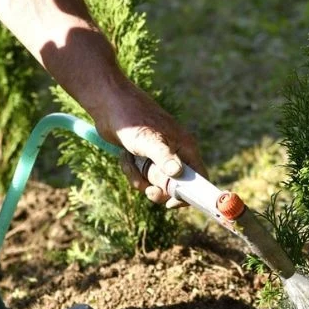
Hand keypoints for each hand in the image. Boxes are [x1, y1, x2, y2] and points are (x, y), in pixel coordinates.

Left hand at [95, 82, 207, 208]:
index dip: (189, 195)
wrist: (108, 104)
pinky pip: (142, 176)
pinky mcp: (145, 157)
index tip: (171, 204)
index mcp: (186, 147)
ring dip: (139, 179)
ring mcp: (160, 156)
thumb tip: (178, 173)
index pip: (199, 178)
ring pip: (155, 183)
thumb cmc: (131, 119)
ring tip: (130, 161)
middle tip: (147, 190)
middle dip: (158, 191)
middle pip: (175, 186)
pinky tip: (125, 155)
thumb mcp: (148, 140)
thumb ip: (164, 157)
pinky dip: (131, 170)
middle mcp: (176, 153)